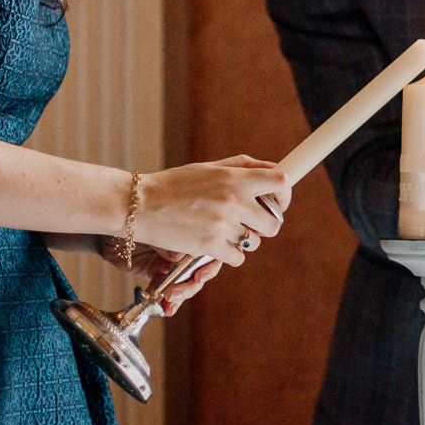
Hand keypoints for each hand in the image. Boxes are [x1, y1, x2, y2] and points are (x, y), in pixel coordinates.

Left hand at [97, 238, 222, 315]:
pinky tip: (166, 310)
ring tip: (168, 301)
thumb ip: (166, 241)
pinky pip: (169, 290)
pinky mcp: (158, 274)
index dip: (210, 265)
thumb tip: (181, 257)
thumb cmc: (127, 217)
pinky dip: (169, 302)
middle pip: (200, 270)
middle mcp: (183, 245)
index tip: (200, 276)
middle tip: (175, 293)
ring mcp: (172, 261)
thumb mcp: (149, 228)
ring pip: (186, 283)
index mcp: (187, 229)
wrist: (105, 228)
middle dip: (191, 285)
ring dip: (180, 295)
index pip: (209, 247)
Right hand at [132, 155, 290, 265]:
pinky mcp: (210, 246)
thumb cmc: (174, 184)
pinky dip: (229, 254)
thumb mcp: (208, 167)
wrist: (140, 204)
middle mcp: (233, 201)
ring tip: (226, 231)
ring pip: (254, 242)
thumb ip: (242, 167)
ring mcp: (223, 225)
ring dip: (245, 240)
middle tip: (251, 222)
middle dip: (266, 224)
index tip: (277, 201)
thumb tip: (272, 169)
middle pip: (274, 222)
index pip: (281, 183)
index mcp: (235, 178)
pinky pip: (237, 257)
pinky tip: (215, 244)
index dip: (284, 194)